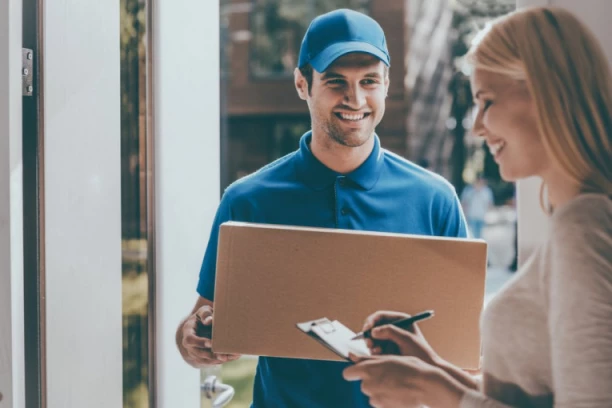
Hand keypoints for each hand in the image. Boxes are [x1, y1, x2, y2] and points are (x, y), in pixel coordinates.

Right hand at [180, 305, 240, 366]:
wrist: (198, 327)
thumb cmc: (203, 317)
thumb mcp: (203, 312)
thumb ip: (205, 314)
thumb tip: (210, 320)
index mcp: (188, 331)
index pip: (190, 339)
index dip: (200, 342)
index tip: (211, 343)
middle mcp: (189, 345)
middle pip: (198, 353)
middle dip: (211, 356)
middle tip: (223, 356)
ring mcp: (194, 353)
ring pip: (204, 360)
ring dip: (217, 360)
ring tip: (230, 357)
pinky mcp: (201, 358)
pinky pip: (210, 362)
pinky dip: (221, 360)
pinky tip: (231, 357)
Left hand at [343, 355, 464, 407]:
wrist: (427, 386)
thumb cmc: (410, 368)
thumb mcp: (389, 358)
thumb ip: (368, 359)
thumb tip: (351, 356)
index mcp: (368, 369)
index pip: (347, 373)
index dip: (354, 372)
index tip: (361, 371)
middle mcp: (369, 385)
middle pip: (362, 384)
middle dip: (371, 381)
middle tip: (388, 376)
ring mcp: (376, 399)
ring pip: (372, 394)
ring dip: (380, 391)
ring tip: (396, 385)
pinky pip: (380, 403)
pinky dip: (387, 399)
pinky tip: (398, 394)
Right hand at [362, 311, 439, 365]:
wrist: (428, 368)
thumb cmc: (420, 352)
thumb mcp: (406, 339)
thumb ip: (390, 332)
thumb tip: (373, 331)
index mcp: (401, 320)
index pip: (381, 316)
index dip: (372, 321)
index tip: (367, 329)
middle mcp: (394, 327)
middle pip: (374, 326)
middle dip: (369, 334)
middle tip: (369, 344)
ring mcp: (390, 339)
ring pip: (373, 338)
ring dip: (371, 344)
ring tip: (376, 352)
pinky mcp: (387, 349)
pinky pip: (375, 348)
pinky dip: (374, 351)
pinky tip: (379, 355)